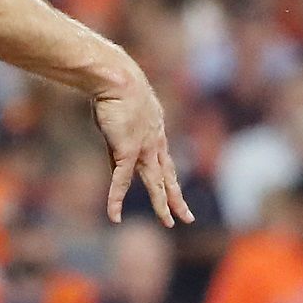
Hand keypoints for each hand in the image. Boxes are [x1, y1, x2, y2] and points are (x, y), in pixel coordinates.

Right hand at [91, 65, 192, 227]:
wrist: (117, 78)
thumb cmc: (117, 88)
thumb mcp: (123, 113)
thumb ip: (121, 135)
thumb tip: (115, 155)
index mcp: (155, 131)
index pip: (165, 161)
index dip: (170, 178)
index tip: (175, 189)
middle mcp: (155, 143)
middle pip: (168, 176)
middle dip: (176, 198)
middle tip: (187, 217)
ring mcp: (144, 149)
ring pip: (155, 183)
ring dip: (162, 205)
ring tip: (168, 223)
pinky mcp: (128, 152)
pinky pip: (121, 181)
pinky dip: (116, 200)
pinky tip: (114, 217)